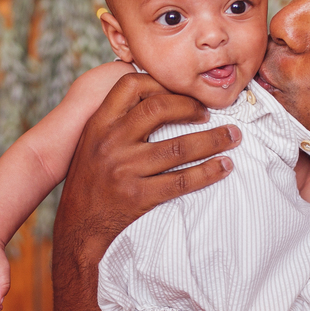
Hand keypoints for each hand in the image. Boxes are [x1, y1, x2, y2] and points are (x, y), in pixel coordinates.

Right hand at [54, 72, 240, 263]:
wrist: (77, 226)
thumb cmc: (88, 181)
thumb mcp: (91, 142)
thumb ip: (115, 120)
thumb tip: (154, 96)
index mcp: (99, 123)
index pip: (131, 85)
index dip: (161, 83)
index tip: (180, 93)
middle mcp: (110, 141)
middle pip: (160, 108)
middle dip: (192, 107)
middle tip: (210, 114)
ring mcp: (124, 169)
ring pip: (179, 147)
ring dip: (213, 140)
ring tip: (232, 137)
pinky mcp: (138, 196)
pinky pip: (182, 181)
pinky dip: (208, 172)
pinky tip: (223, 167)